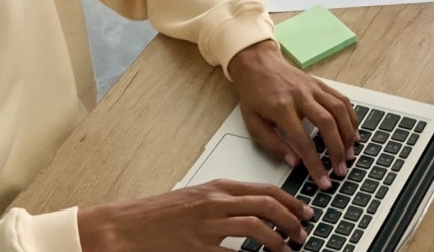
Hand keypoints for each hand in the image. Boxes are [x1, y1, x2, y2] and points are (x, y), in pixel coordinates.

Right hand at [77, 179, 311, 251]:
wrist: (128, 226)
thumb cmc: (161, 213)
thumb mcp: (199, 197)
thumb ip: (228, 201)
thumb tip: (260, 210)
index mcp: (219, 187)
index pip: (266, 189)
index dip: (291, 201)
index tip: (305, 212)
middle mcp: (216, 202)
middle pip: (266, 206)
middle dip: (291, 219)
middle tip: (302, 233)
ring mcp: (207, 225)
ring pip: (255, 227)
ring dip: (277, 240)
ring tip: (287, 249)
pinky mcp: (197, 247)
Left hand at [227, 41, 359, 188]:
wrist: (258, 65)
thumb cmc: (255, 96)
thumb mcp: (253, 124)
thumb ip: (273, 145)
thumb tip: (294, 162)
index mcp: (281, 109)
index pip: (303, 141)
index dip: (315, 164)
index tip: (324, 181)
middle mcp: (301, 96)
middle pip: (327, 124)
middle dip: (337, 150)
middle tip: (341, 170)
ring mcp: (314, 88)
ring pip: (339, 110)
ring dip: (348, 134)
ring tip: (350, 154)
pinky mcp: (321, 84)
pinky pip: (342, 100)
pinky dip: (352, 117)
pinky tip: (353, 133)